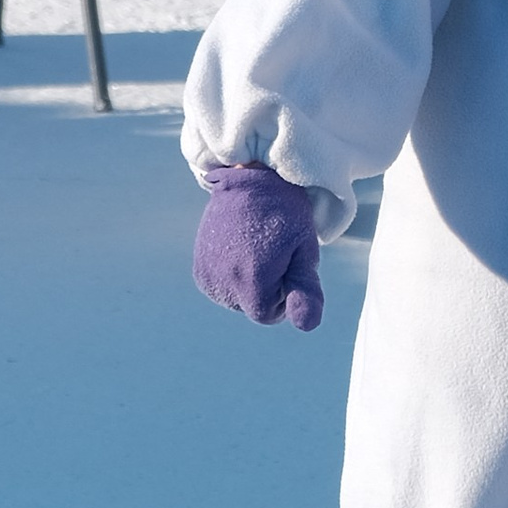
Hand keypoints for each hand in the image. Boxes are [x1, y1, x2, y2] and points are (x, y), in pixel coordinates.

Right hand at [193, 162, 322, 330]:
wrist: (251, 180)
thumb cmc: (286, 215)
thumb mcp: (304, 249)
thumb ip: (305, 290)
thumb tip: (307, 326)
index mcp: (250, 281)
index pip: (268, 315)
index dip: (283, 293)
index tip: (285, 263)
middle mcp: (222, 282)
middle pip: (250, 307)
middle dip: (266, 288)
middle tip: (272, 250)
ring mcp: (207, 275)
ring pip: (235, 299)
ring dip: (248, 282)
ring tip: (255, 245)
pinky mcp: (199, 268)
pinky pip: (221, 288)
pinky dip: (233, 276)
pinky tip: (239, 248)